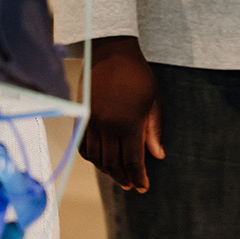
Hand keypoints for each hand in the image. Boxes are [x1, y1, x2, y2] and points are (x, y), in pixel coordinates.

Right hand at [79, 36, 165, 190]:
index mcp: (128, 123)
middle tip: (131, 185)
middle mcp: (107, 126)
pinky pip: (83, 145)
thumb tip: (158, 155)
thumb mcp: (152, 101)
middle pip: (112, 163)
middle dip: (123, 178)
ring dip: (107, 170)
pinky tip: (101, 160)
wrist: (110, 52)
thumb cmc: (137, 75)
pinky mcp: (82, 116)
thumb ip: (153, 130)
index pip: (132, 161)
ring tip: (118, 175)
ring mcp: (91, 122)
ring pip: (96, 157)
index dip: (138, 177)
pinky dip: (92, 157)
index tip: (143, 186)